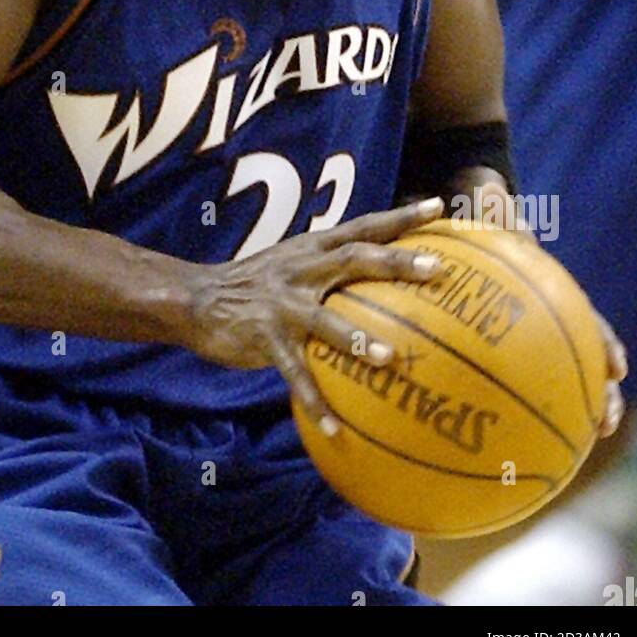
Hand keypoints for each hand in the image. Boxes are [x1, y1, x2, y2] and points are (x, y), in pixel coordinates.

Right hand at [185, 197, 445, 435]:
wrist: (198, 299)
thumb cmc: (258, 286)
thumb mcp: (294, 264)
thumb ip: (333, 266)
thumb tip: (384, 276)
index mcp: (314, 249)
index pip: (363, 226)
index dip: (400, 216)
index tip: (438, 207)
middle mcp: (302, 269)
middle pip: (354, 258)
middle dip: (395, 262)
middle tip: (435, 269)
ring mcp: (283, 303)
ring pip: (325, 319)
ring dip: (356, 338)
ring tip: (387, 359)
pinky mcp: (265, 337)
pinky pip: (294, 372)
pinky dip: (314, 401)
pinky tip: (336, 429)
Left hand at [406, 179, 626, 439]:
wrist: (454, 216)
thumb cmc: (469, 212)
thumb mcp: (480, 207)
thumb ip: (487, 202)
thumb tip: (489, 192)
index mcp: (546, 289)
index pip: (584, 319)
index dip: (603, 343)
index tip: (617, 368)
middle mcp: (540, 317)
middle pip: (580, 360)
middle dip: (598, 393)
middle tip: (604, 423)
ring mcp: (520, 336)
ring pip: (551, 381)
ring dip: (565, 415)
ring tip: (569, 452)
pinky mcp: (490, 347)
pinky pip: (500, 384)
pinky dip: (503, 411)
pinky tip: (489, 445)